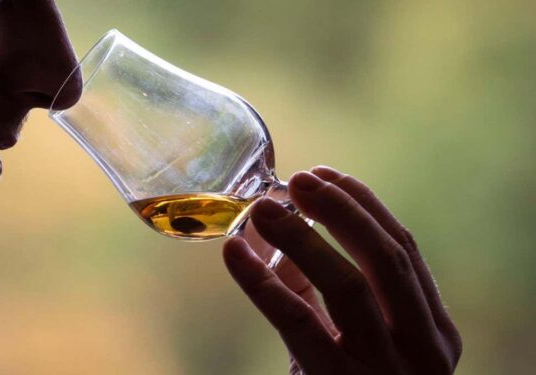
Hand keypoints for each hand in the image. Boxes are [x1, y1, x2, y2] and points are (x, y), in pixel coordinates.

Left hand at [223, 166, 461, 374]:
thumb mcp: (352, 341)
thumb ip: (320, 288)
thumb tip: (274, 232)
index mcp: (434, 329)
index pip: (404, 250)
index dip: (364, 205)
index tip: (326, 175)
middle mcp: (422, 348)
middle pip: (387, 259)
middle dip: (341, 210)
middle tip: (298, 179)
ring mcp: (385, 370)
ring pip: (349, 286)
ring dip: (303, 237)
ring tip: (262, 208)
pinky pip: (298, 322)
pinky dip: (262, 281)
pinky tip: (234, 253)